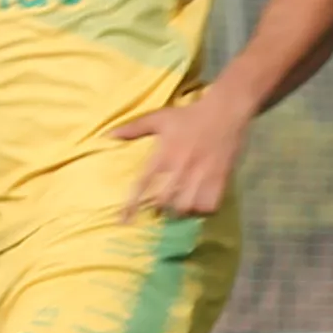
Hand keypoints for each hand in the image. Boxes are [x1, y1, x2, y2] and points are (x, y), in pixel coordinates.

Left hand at [110, 94, 250, 219]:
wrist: (225, 112)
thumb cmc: (188, 116)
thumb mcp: (159, 118)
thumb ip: (134, 128)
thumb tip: (108, 135)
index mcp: (163, 155)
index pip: (142, 184)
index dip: (131, 204)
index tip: (123, 220)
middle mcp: (180, 168)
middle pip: (164, 201)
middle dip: (159, 209)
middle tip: (159, 209)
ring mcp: (201, 174)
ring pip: (187, 207)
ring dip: (181, 211)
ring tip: (180, 207)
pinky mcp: (220, 178)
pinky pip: (210, 205)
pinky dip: (204, 210)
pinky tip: (201, 205)